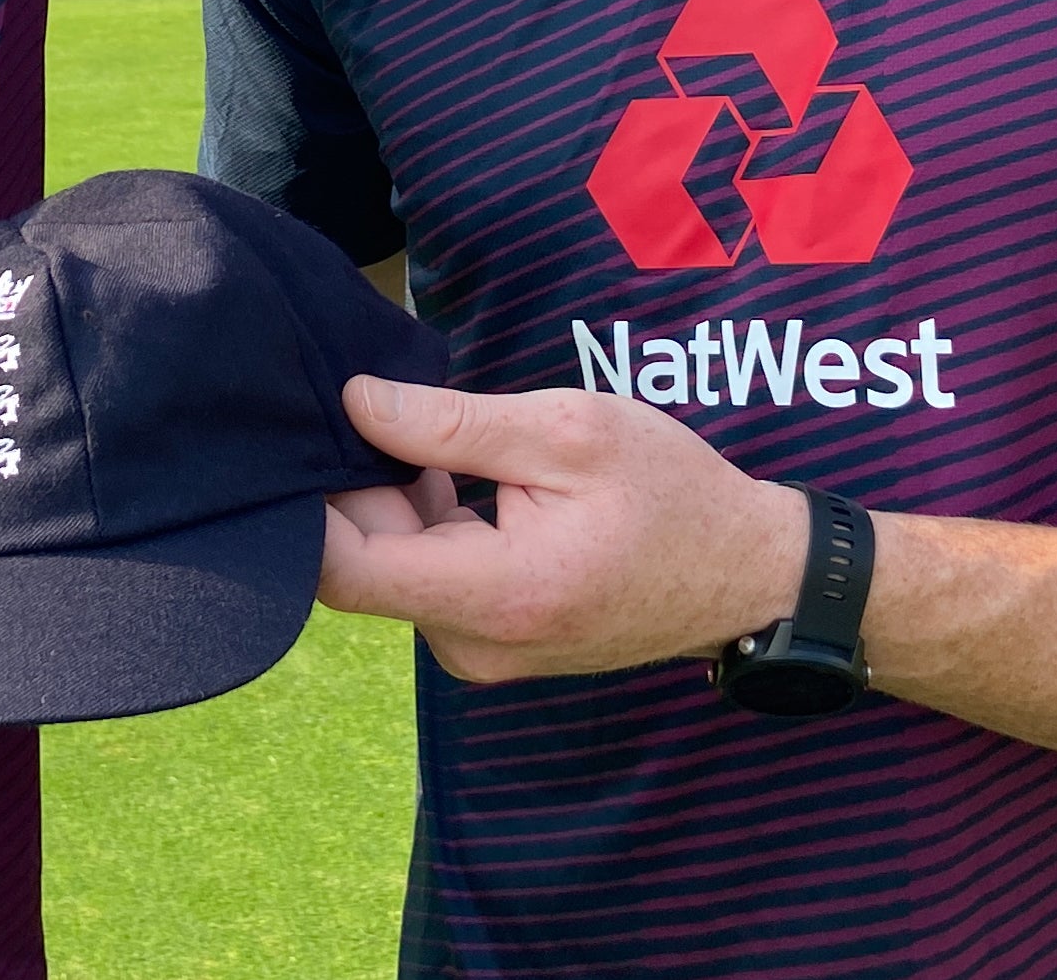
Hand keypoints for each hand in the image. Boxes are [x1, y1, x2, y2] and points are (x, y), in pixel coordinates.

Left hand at [318, 376, 806, 683]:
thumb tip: (356, 403)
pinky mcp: (491, 644)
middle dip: (360, 486)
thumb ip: (454, 423)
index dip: (311, 502)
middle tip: (388, 408)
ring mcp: (481, 652)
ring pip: (392, 570)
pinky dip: (427, 528)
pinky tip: (459, 478)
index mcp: (493, 594)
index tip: (318, 432)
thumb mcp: (568, 430)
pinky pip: (427, 582)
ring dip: (397, 504)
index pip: (342, 571)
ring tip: (436, 438)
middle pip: (362, 565)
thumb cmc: (670, 493)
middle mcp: (473, 644)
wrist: (746, 573)